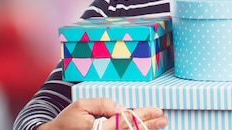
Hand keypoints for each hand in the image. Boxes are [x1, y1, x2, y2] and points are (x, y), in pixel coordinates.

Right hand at [36, 98, 167, 129]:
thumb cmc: (68, 121)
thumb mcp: (82, 106)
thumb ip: (103, 104)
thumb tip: (121, 107)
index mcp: (98, 129)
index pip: (125, 120)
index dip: (142, 115)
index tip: (157, 111)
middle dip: (149, 124)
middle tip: (163, 119)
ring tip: (159, 124)